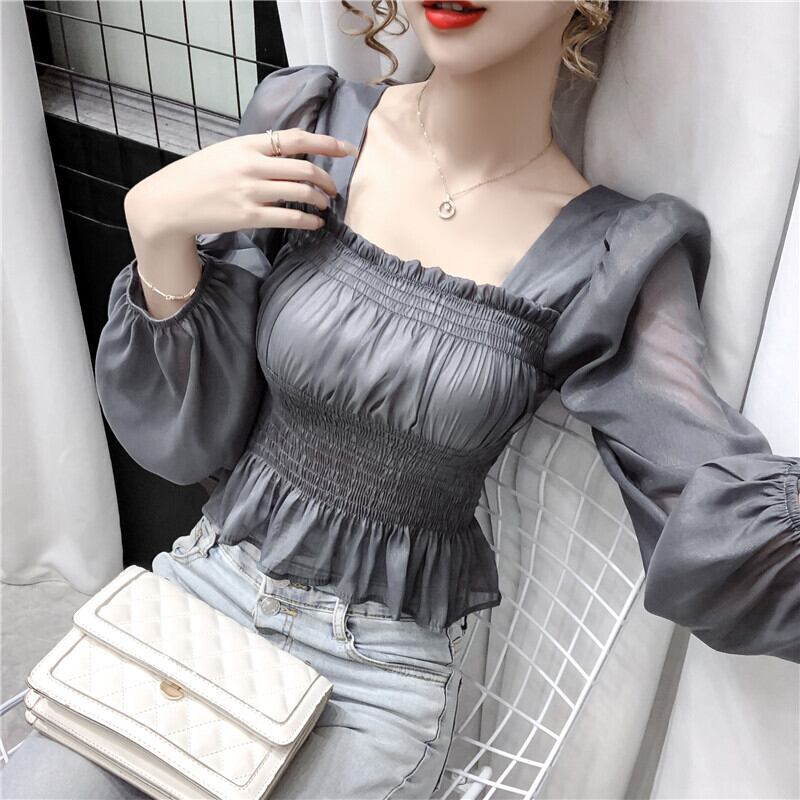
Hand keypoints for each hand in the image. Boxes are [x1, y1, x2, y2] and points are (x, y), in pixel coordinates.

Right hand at [123, 129, 357, 241]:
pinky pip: (290, 218)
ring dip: (320, 199)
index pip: (297, 138)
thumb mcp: (227, 153)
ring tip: (324, 205)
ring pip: (301, 193)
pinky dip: (308, 220)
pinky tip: (315, 223)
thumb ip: (256, 153)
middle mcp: (252, 165)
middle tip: (333, 188)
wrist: (170, 201)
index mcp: (248, 144)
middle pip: (305, 168)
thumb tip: (289, 156)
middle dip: (327, 179)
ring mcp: (251, 191)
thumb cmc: (199, 177)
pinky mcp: (249, 216)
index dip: (327, 143)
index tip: (348, 149)